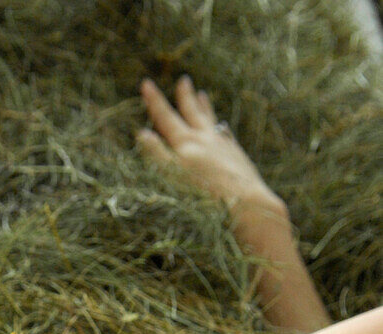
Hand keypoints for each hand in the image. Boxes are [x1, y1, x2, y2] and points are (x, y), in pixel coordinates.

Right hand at [137, 76, 285, 218]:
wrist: (244, 201)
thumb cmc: (204, 194)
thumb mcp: (173, 175)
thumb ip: (157, 154)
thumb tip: (142, 133)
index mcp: (186, 143)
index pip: (166, 118)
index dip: (154, 101)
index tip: (146, 83)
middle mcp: (204, 138)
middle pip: (192, 112)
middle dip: (185, 96)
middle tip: (184, 80)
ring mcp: (222, 144)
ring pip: (210, 119)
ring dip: (204, 106)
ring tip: (203, 94)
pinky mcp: (235, 155)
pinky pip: (225, 133)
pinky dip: (219, 125)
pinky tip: (221, 127)